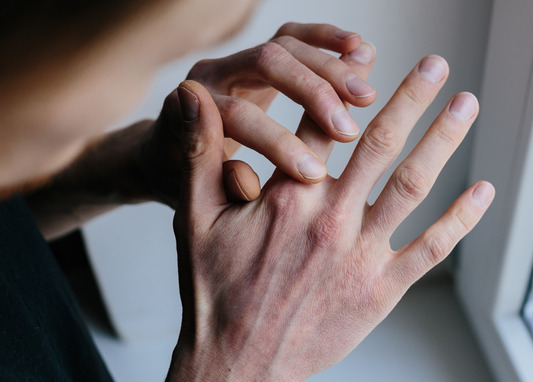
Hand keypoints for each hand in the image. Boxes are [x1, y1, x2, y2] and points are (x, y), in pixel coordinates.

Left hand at [139, 23, 376, 206]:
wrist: (166, 153)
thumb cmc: (180, 180)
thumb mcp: (192, 194)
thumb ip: (219, 187)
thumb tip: (247, 181)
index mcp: (189, 110)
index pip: (237, 115)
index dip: (276, 142)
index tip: (314, 173)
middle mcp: (211, 75)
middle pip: (264, 65)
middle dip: (311, 94)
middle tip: (348, 130)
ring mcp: (236, 60)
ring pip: (285, 45)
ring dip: (330, 68)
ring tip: (366, 95)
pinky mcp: (260, 57)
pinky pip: (295, 36)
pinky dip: (327, 39)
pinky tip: (359, 48)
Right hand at [148, 55, 493, 381]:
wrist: (238, 364)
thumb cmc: (215, 295)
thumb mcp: (194, 219)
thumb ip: (199, 154)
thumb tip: (191, 96)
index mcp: (288, 195)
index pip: (324, 124)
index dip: (346, 85)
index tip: (366, 59)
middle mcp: (331, 217)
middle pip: (380, 143)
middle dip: (412, 97)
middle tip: (438, 65)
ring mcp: (361, 254)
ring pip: (413, 184)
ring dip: (444, 140)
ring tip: (467, 104)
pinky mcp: (382, 289)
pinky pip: (431, 247)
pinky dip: (461, 218)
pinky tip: (482, 191)